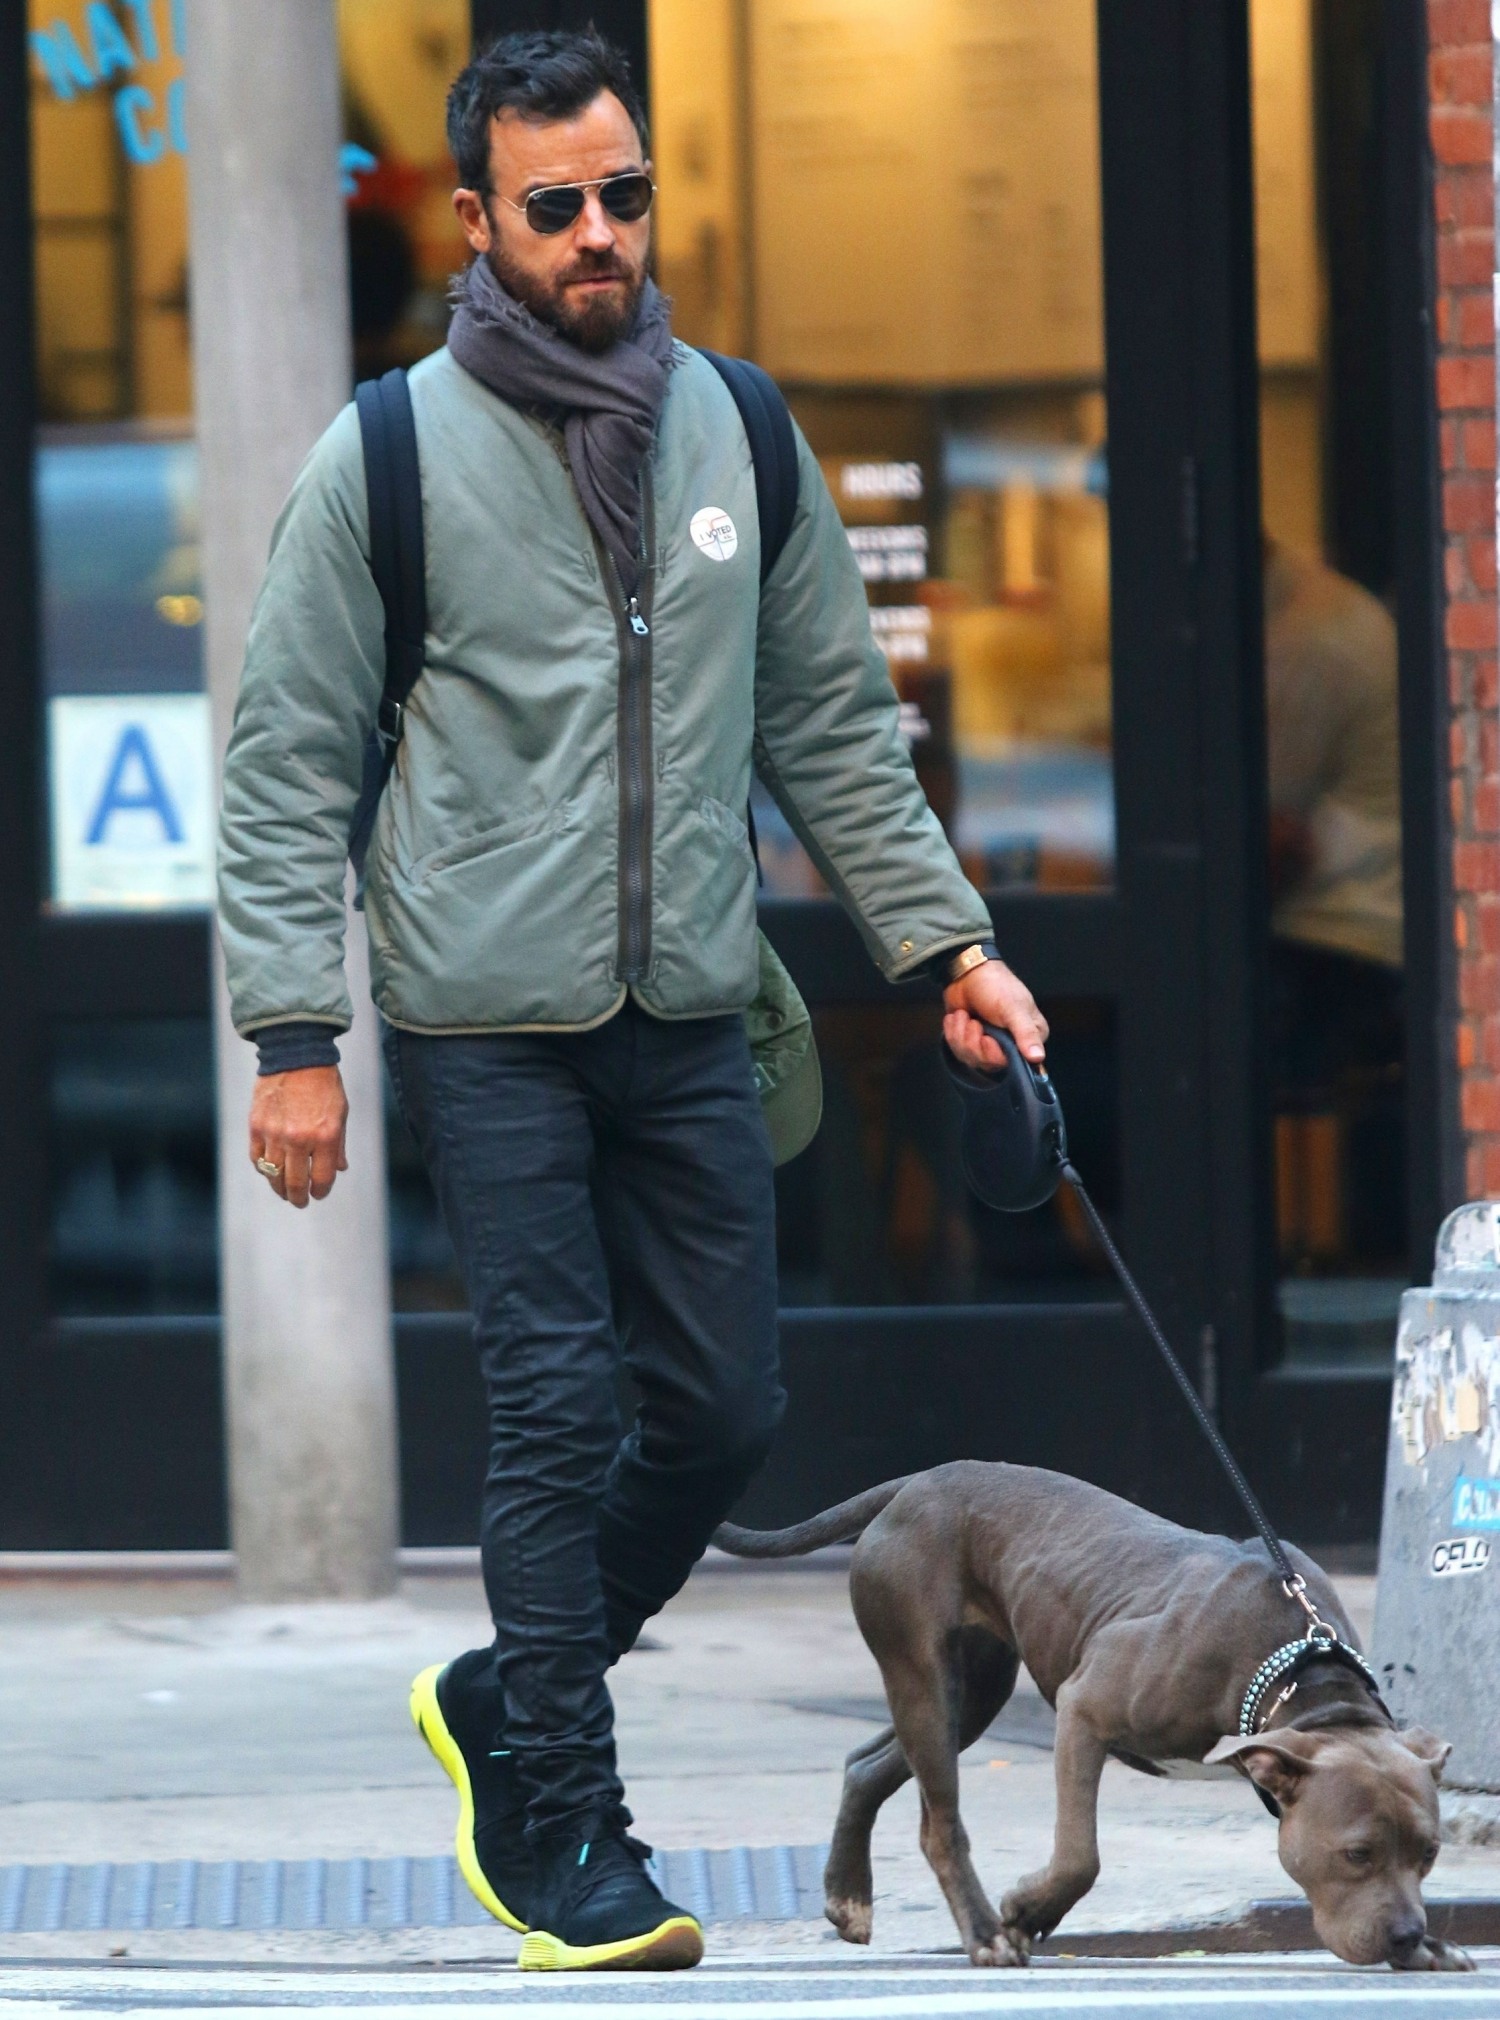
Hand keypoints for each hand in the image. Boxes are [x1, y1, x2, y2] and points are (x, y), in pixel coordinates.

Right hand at [249, 1065, 348, 1207]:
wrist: (296, 1055)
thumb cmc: (324, 1084)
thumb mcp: (340, 1113)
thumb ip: (339, 1145)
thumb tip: (339, 1169)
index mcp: (325, 1136)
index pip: (322, 1178)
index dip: (320, 1191)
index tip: (318, 1194)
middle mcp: (299, 1139)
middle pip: (295, 1183)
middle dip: (298, 1197)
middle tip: (300, 1202)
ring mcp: (275, 1133)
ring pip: (273, 1175)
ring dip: (279, 1188)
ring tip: (284, 1192)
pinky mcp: (256, 1126)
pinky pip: (257, 1159)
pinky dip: (263, 1169)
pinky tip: (270, 1172)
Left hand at [942, 959, 1047, 1073]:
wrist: (967, 971)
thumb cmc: (995, 985)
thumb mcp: (1013, 1008)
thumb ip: (1026, 1034)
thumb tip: (1038, 1058)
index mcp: (1029, 1036)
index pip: (1014, 1063)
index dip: (995, 1054)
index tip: (987, 1038)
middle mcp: (1011, 1043)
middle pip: (988, 1063)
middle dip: (973, 1043)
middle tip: (974, 1022)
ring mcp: (989, 1043)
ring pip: (970, 1058)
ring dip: (961, 1035)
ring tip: (965, 1015)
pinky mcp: (970, 1040)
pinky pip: (957, 1050)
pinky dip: (953, 1032)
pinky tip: (958, 1016)